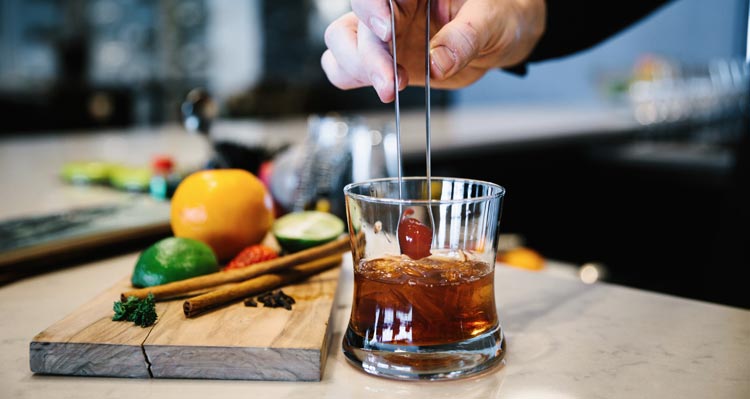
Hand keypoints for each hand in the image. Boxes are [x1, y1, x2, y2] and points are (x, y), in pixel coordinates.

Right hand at [321, 0, 545, 102]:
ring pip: (342, 44)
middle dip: (368, 57)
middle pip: (354, 24)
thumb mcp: (492, 20)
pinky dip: (354, 80)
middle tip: (392, 83)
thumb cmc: (501, 14)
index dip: (372, 8)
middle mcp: (392, 7)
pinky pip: (347, 67)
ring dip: (359, 70)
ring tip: (391, 89)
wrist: (505, 35)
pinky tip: (383, 88)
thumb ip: (465, 38)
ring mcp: (385, 34)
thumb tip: (439, 62)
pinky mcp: (384, 59)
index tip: (386, 32)